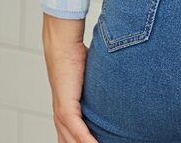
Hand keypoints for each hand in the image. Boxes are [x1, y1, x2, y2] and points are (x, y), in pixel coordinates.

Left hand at [41, 14, 98, 142]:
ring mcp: (62, 113)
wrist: (63, 47)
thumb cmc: (76, 57)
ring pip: (73, 140)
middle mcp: (61, 116)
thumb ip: (100, 84)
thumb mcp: (91, 76)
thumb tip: (118, 79)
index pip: (70, 136)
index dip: (81, 142)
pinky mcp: (66, 108)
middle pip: (69, 142)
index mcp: (66, 110)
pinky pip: (77, 129)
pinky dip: (86, 140)